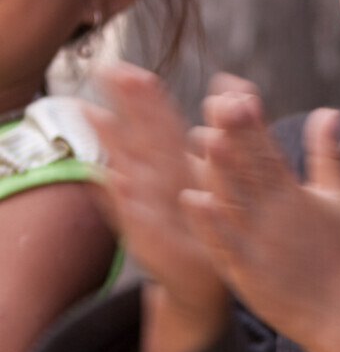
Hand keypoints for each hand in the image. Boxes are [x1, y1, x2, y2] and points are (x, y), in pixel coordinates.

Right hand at [88, 63, 227, 351]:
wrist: (203, 283)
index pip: (163, 130)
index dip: (148, 102)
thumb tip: (233, 92)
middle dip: (130, 109)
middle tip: (110, 71)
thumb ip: (222, 140)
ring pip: (133, 172)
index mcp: (177, 171)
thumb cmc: (209, 225)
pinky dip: (122, 200)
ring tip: (93, 113)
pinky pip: (137, 219)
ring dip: (114, 145)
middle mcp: (158, 187)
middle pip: (144, 141)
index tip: (131, 69)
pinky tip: (112, 178)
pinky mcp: (152, 243)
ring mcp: (150, 213)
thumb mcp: (217, 183)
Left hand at [181, 77, 339, 351]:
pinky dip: (210, 223)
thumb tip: (326, 112)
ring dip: (219, 171)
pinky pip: (224, 243)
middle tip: (218, 103)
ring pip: (234, 201)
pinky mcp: (245, 270)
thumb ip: (326, 153)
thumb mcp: (337, 197)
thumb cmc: (335, 252)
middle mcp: (277, 214)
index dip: (251, 121)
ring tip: (204, 140)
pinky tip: (192, 199)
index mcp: (295, 194)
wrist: (338, 312)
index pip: (269, 149)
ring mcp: (260, 242)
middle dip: (235, 135)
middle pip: (251, 169)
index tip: (236, 92)